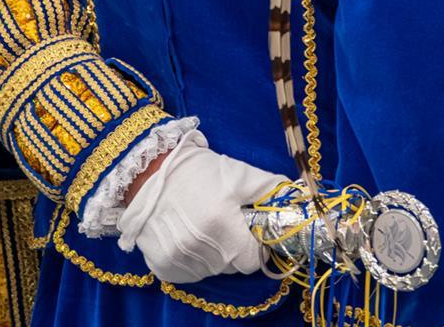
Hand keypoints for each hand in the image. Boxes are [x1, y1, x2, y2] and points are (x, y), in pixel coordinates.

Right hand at [115, 131, 285, 284]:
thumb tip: (296, 196)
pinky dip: (193, 260)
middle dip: (235, 248)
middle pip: (233, 266)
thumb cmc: (196, 170)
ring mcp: (178, 260)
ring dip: (214, 255)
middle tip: (225, 223)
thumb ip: (268, 187)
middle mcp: (199, 249)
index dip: (255, 245)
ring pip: (212, 271)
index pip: (253, 259)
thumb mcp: (236, 172)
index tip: (248, 229)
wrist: (147, 172)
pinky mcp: (161, 266)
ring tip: (204, 226)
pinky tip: (187, 237)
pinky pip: (189, 274)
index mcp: (222, 226)